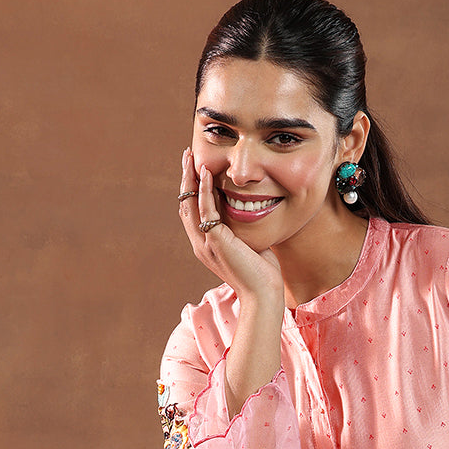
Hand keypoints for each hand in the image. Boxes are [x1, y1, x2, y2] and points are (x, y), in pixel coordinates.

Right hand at [177, 149, 283, 305]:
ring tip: (191, 157)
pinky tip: (206, 172)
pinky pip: (205, 208)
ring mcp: (204, 244)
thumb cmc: (261, 272)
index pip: (192, 212)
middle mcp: (200, 244)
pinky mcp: (215, 241)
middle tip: (187, 155)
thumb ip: (241, 227)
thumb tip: (249, 209)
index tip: (195, 167)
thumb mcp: (248, 243)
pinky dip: (204, 189)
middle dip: (186, 178)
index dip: (192, 189)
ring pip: (190, 204)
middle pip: (185, 204)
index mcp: (206, 246)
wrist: (263, 293)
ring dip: (190, 178)